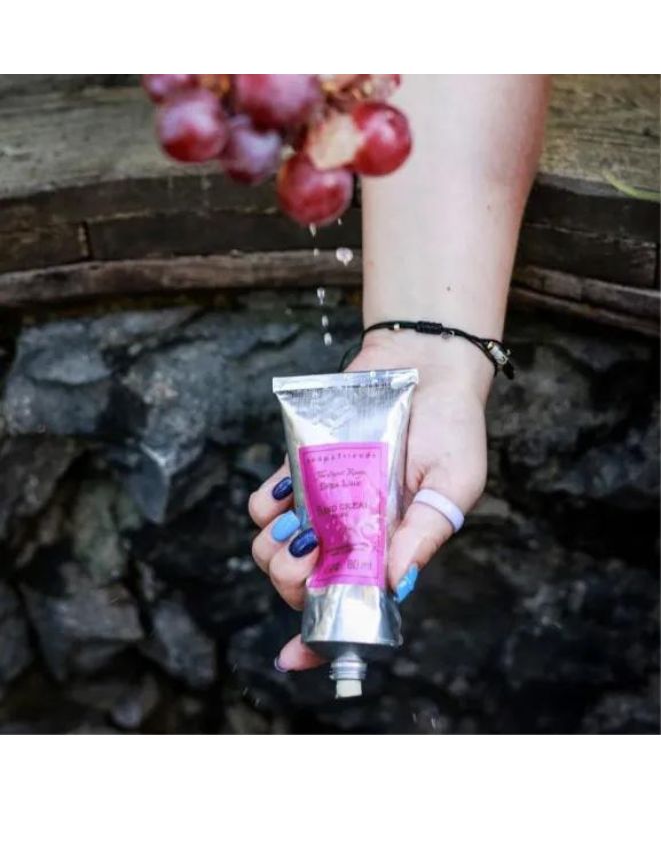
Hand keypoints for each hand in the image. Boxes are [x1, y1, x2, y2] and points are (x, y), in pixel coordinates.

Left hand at [248, 330, 490, 671]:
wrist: (425, 366)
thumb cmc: (452, 429)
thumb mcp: (455, 483)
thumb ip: (425, 533)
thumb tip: (392, 584)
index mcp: (389, 552)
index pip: (350, 609)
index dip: (320, 641)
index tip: (293, 658)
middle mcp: (351, 535)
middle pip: (301, 586)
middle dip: (293, 583)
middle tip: (312, 553)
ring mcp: (322, 505)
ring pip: (273, 550)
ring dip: (274, 548)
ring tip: (300, 525)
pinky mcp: (300, 470)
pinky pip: (263, 502)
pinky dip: (265, 504)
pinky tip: (286, 492)